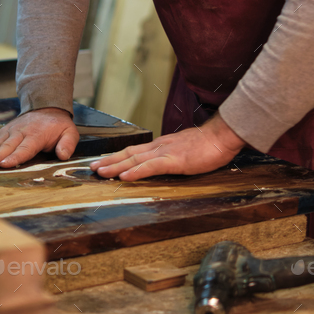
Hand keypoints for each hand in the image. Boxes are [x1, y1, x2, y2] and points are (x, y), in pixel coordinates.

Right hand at [0, 107, 79, 167]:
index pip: (25, 148)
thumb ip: (67, 144)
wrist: (47, 107)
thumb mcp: (70, 132)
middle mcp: (21, 132)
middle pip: (8, 146)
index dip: (15, 156)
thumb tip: (63, 155)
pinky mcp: (4, 130)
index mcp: (37, 135)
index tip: (5, 164)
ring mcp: (11, 131)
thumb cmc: (58, 125)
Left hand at [90, 113, 244, 180]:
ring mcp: (165, 153)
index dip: (117, 157)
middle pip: (129, 154)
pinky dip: (135, 172)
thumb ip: (174, 156)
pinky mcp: (174, 161)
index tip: (103, 162)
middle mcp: (159, 147)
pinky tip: (123, 176)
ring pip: (135, 160)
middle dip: (109, 161)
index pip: (135, 151)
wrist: (222, 137)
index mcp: (162, 145)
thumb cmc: (209, 145)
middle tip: (92, 168)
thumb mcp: (186, 150)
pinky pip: (150, 167)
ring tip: (100, 172)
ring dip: (115, 166)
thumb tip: (164, 163)